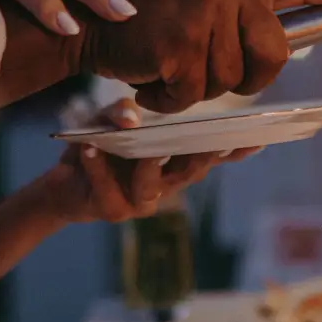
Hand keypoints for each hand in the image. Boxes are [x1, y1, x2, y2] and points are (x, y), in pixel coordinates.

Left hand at [38, 99, 252, 222]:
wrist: (62, 186)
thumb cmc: (95, 148)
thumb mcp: (106, 120)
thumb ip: (119, 111)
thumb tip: (132, 117)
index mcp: (173, 163)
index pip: (210, 155)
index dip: (236, 149)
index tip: (259, 136)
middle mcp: (164, 185)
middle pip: (191, 171)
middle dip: (203, 156)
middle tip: (215, 140)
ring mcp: (140, 201)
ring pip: (152, 185)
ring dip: (149, 165)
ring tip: (149, 150)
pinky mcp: (112, 209)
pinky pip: (107, 189)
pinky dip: (98, 168)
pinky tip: (91, 149)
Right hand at [77, 0, 321, 112]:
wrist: (87, 21)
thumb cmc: (147, 20)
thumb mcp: (201, 6)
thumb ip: (239, 19)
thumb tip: (279, 49)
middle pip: (272, 58)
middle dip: (246, 78)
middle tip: (206, 67)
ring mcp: (204, 13)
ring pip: (231, 84)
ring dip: (197, 88)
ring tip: (168, 61)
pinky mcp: (180, 45)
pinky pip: (194, 95)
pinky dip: (169, 99)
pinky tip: (150, 75)